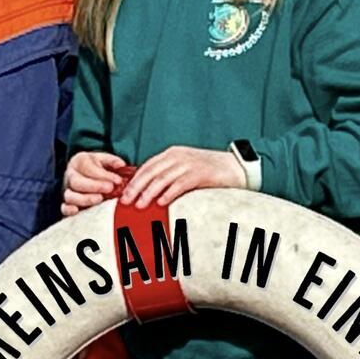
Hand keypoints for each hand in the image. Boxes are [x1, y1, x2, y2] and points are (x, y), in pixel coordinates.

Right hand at [63, 151, 129, 216]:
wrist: (85, 175)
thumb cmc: (97, 167)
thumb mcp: (104, 159)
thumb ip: (113, 161)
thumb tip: (121, 165)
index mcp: (79, 161)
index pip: (87, 167)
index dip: (103, 175)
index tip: (117, 180)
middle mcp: (70, 175)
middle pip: (77, 182)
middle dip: (95, 186)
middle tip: (110, 188)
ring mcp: (67, 190)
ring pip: (70, 196)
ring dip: (85, 199)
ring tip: (100, 199)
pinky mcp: (66, 203)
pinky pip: (64, 208)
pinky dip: (69, 210)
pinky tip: (78, 210)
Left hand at [121, 146, 244, 209]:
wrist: (236, 166)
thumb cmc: (209, 171)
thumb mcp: (185, 167)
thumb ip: (168, 174)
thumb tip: (148, 191)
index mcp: (172, 153)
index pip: (147, 166)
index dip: (134, 180)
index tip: (123, 194)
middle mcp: (178, 156)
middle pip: (151, 172)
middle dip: (136, 187)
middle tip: (126, 202)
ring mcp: (189, 163)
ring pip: (162, 178)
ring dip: (149, 193)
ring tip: (139, 205)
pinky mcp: (200, 173)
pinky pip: (180, 184)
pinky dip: (169, 193)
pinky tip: (161, 203)